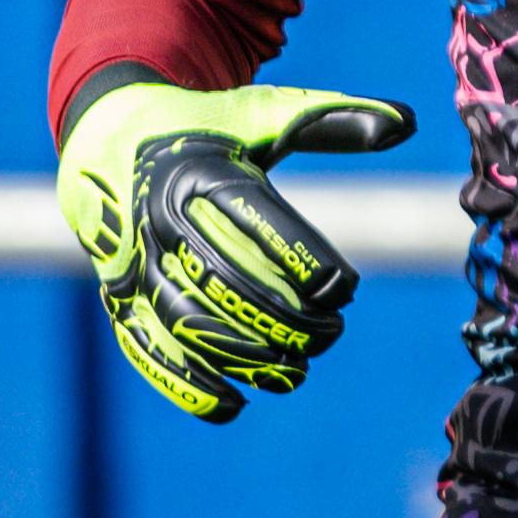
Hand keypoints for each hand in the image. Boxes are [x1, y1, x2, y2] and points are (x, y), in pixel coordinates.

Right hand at [56, 78, 413, 421]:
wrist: (108, 142)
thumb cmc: (208, 131)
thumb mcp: (265, 114)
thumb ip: (335, 118)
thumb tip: (409, 121)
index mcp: (200, 171)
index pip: (256, 222)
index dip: (306, 262)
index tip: (346, 289)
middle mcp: (159, 218)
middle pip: (226, 283)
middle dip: (286, 320)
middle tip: (331, 335)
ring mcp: (131, 262)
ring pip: (189, 324)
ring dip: (247, 358)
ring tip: (295, 371)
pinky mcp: (116, 298)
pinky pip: (148, 351)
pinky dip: (188, 386)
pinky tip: (234, 403)